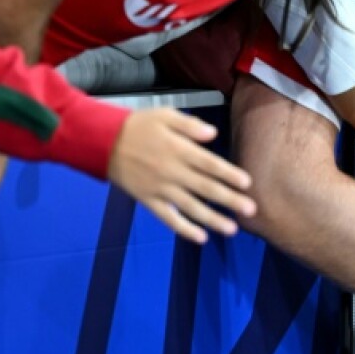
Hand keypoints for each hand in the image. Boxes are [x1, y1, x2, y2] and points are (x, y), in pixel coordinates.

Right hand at [106, 108, 256, 242]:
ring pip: (190, 207)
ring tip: (232, 229)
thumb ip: (190, 125)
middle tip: (251, 210)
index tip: (248, 183)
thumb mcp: (165, 116)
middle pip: (205, 188)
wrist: (103, 142)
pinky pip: (168, 218)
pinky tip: (201, 238)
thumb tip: (213, 134)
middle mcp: (172, 172)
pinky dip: (184, 229)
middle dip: (230, 200)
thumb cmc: (138, 126)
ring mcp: (160, 189)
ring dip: (213, 219)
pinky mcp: (148, 200)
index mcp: (179, 150)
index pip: (209, 164)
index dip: (229, 174)